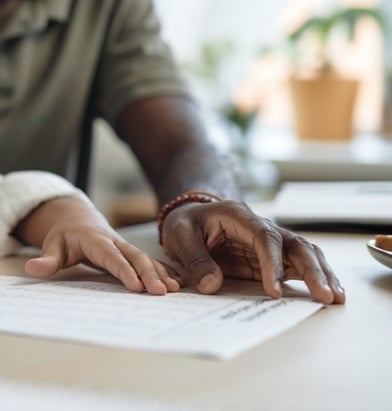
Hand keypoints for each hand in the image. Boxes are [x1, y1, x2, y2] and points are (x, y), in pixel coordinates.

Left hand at [22, 197, 179, 294]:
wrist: (76, 218)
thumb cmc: (64, 236)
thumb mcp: (52, 245)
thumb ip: (46, 259)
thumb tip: (32, 269)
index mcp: (95, 240)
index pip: (110, 256)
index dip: (123, 270)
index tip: (136, 286)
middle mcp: (114, 242)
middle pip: (134, 257)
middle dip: (148, 274)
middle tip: (160, 292)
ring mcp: (125, 246)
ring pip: (145, 259)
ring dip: (160, 273)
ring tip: (173, 290)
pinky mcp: (131, 252)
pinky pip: (150, 261)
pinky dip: (164, 271)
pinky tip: (178, 284)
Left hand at [159, 200, 344, 303]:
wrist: (190, 219)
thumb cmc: (185, 225)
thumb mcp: (179, 236)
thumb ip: (194, 259)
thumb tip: (212, 285)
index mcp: (238, 215)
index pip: (264, 237)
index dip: (273, 263)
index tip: (274, 290)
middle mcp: (261, 226)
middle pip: (294, 243)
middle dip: (311, 269)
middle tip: (324, 295)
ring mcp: (270, 241)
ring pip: (304, 253)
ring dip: (321, 274)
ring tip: (335, 298)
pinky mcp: (273, 257)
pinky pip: (298, 265)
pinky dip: (314, 278)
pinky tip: (328, 293)